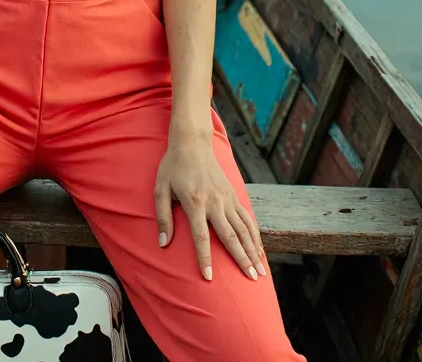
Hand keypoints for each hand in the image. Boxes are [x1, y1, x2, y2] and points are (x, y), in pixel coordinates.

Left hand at [154, 134, 265, 281]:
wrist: (192, 142)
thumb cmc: (173, 166)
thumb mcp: (161, 189)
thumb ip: (163, 217)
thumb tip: (163, 243)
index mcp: (195, 202)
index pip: (201, 237)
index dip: (205, 259)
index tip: (209, 278)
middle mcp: (214, 202)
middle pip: (230, 236)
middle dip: (241, 259)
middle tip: (252, 279)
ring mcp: (227, 198)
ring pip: (243, 229)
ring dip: (253, 251)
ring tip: (260, 271)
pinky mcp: (233, 194)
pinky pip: (247, 218)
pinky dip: (255, 235)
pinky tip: (260, 250)